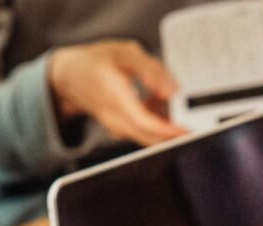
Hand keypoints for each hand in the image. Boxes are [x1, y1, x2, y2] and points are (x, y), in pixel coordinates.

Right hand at [48, 40, 186, 146]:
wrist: (70, 76)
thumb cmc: (96, 62)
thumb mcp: (125, 53)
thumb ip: (151, 70)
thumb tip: (172, 90)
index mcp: (114, 96)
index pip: (144, 122)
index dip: (167, 130)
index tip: (187, 130)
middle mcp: (113, 117)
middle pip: (147, 136)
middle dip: (172, 133)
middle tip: (192, 121)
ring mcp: (114, 126)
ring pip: (145, 136)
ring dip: (164, 125)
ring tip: (169, 100)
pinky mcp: (118, 129)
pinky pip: (141, 132)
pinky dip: (155, 123)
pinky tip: (157, 104)